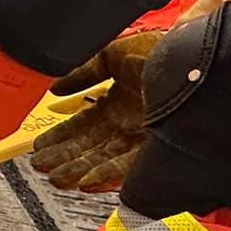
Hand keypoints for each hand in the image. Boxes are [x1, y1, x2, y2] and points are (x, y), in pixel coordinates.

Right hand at [29, 30, 162, 191]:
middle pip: (89, 146)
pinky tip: (86, 181)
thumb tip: (54, 88)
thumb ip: (81, 73)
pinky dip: (106, 174)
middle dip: (63, 157)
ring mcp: (141, 136)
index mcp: (116, 101)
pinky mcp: (157, 147)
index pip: (82, 125)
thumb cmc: (157, 48)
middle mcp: (127, 122)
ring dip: (78, 170)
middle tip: (40, 167)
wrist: (191, 54)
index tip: (39, 147)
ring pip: (103, 159)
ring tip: (55, 179)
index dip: (59, 136)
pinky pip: (128, 167)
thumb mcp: (111, 54)